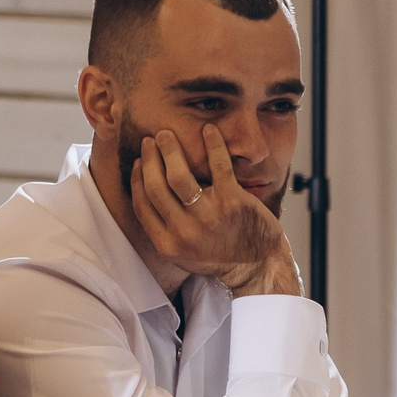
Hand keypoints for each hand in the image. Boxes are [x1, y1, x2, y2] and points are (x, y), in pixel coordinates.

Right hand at [132, 125, 299, 298]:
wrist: (258, 266)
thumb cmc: (220, 256)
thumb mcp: (183, 253)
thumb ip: (164, 228)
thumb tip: (144, 193)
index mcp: (167, 244)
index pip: (142, 204)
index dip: (137, 178)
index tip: (140, 162)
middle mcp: (184, 232)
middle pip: (156, 186)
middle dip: (150, 158)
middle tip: (152, 141)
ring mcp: (208, 217)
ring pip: (179, 175)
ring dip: (170, 150)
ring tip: (168, 135)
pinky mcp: (232, 202)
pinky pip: (218, 166)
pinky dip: (213, 144)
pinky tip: (209, 130)